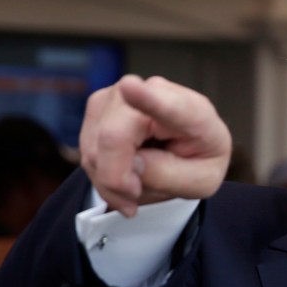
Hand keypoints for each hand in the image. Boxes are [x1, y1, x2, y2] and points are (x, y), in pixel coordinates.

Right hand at [80, 74, 231, 216]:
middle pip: (113, 136)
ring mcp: (123, 95)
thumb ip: (167, 175)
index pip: (170, 106)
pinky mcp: (100, 104)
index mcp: (194, 113)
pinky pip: (88, 150)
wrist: (190, 148)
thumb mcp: (199, 182)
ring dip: (109, 181)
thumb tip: (132, 163)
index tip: (131, 88)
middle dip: (116, 179)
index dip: (147, 99)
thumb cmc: (198, 161)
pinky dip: (101, 174)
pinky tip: (123, 177)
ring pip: (95, 147)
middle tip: (134, 197)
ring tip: (135, 187)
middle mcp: (155, 93)